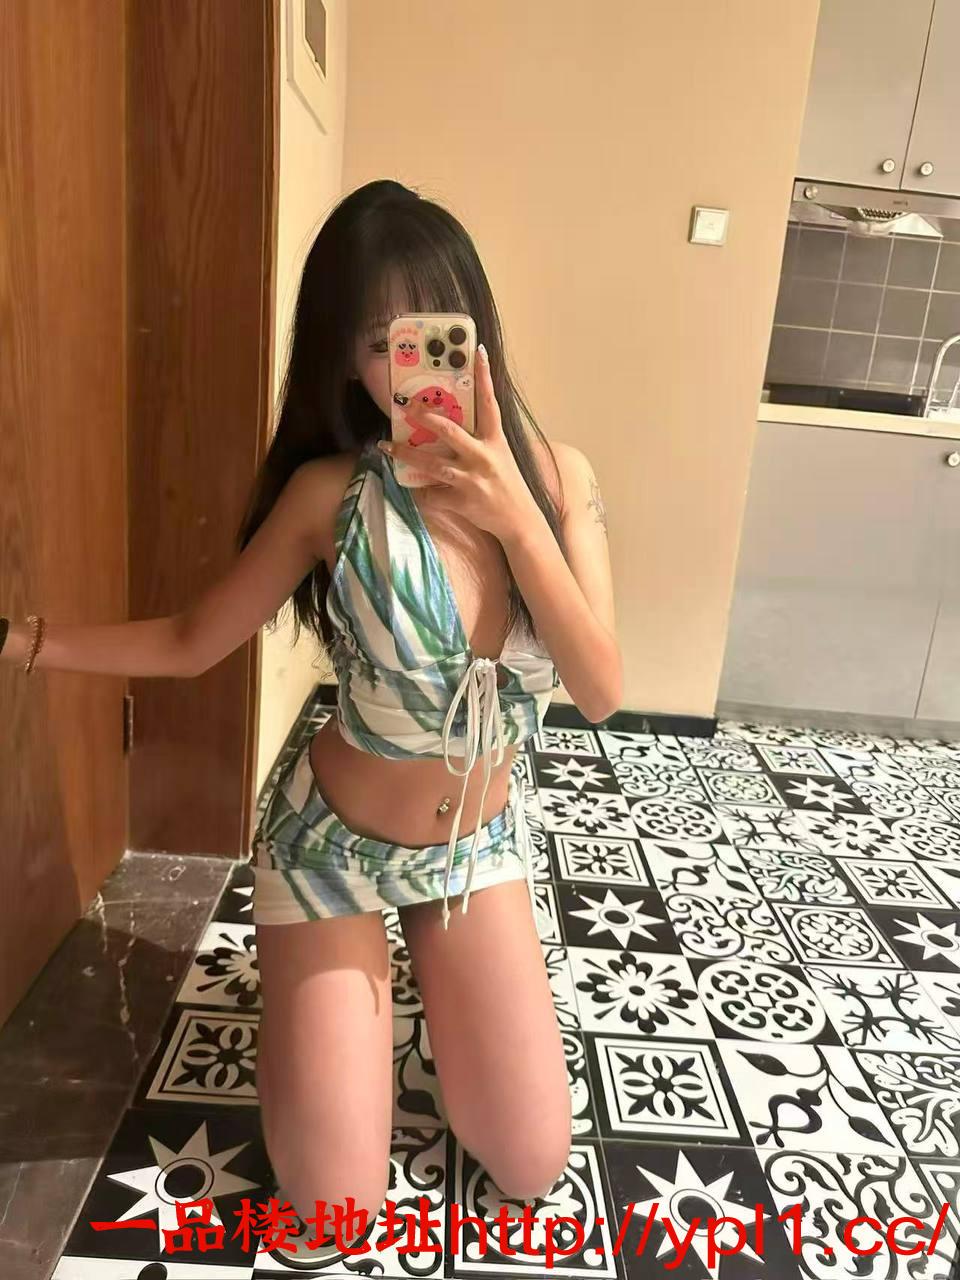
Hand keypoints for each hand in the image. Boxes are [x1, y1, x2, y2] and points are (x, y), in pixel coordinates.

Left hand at [378, 345, 540, 543]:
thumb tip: (452, 425)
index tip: (477, 353)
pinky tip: (413, 490)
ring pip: (432, 465)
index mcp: (495, 441)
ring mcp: (472, 480)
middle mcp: (484, 456)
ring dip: (406, 455)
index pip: (490, 403)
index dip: (484, 377)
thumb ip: (480, 440)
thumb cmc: (508, 485)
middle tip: (406, 406)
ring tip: (387, 447)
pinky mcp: (463, 501)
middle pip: (450, 431)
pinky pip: (432, 495)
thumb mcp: (500, 456)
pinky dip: (420, 493)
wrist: (520, 520)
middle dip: (425, 417)